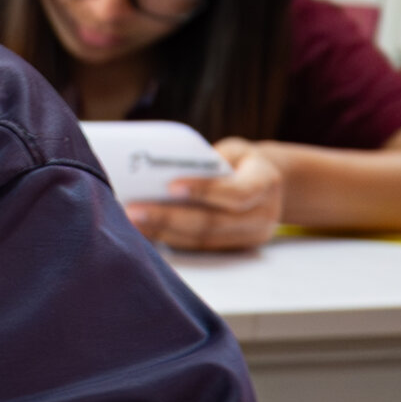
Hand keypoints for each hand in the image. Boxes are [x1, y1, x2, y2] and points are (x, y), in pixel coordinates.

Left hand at [127, 136, 283, 251]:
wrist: (269, 186)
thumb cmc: (242, 162)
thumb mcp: (235, 150)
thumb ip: (209, 159)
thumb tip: (163, 166)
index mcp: (265, 183)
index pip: (238, 192)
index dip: (205, 190)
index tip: (171, 186)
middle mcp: (262, 216)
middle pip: (212, 222)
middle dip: (168, 217)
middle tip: (133, 210)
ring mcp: (249, 238)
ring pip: (201, 240)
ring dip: (162, 232)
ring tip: (131, 221)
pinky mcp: (233, 251)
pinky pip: (198, 248)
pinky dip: (169, 239)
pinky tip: (144, 231)